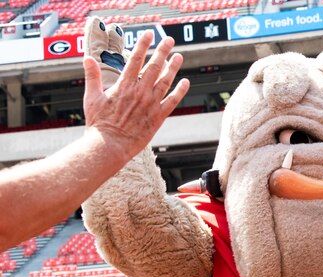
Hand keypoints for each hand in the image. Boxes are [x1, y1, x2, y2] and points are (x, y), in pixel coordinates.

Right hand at [82, 30, 189, 160]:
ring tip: (178, 56)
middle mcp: (140, 92)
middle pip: (154, 66)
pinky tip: (185, 82)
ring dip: (173, 67)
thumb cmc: (99, 124)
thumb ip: (92, 76)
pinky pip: (172, 101)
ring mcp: (151, 104)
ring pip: (165, 81)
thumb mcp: (91, 97)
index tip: (148, 34)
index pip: (135, 59)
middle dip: (162, 51)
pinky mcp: (158, 117)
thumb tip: (87, 59)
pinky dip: (180, 91)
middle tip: (169, 40)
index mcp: (124, 85)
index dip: (143, 45)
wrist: (110, 145)